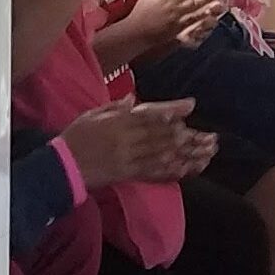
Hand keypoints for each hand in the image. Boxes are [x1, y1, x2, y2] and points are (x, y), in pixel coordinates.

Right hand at [60, 98, 212, 186]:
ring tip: (207, 153)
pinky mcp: (128, 174)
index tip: (191, 105)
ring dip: (188, 154)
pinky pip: (154, 172)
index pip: (150, 112)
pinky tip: (188, 169)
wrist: (62, 165)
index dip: (172, 109)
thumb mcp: (92, 114)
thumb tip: (134, 100)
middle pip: (163, 135)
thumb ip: (115, 107)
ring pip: (163, 154)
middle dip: (189, 136)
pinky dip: (172, 171)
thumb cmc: (76, 137)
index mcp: (119, 120)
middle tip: (211, 137)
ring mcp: (129, 158)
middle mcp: (127, 138)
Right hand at [135, 0, 229, 47]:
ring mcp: (174, 15)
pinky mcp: (175, 27)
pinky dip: (202, 17)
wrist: (136, 30)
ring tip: (219, 1)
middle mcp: (171, 2)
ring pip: (194, 7)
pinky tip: (210, 16)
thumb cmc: (142, 11)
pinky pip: (191, 21)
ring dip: (208, 4)